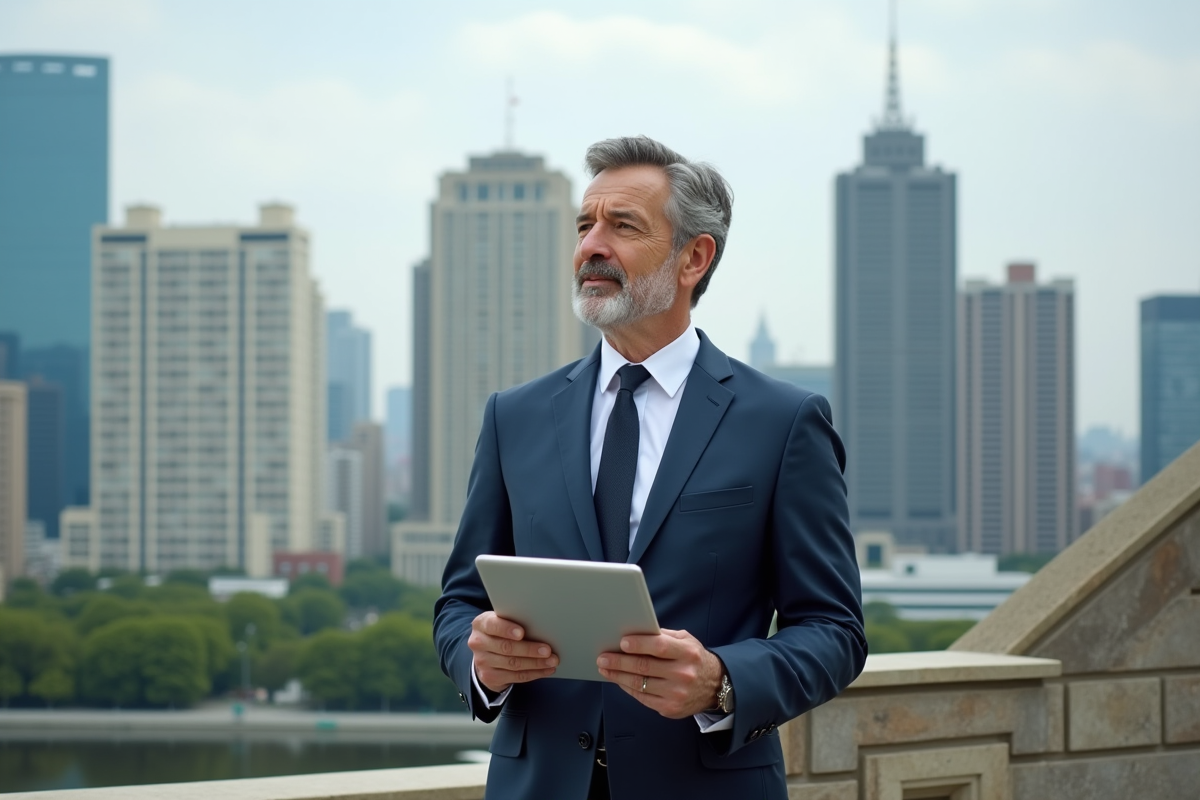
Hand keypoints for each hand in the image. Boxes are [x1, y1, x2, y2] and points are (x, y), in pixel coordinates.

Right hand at [468, 611, 558, 693]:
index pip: (492, 625)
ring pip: (513, 664)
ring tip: (552, 661)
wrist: (484, 653)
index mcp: (481, 624)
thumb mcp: (501, 621)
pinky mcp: (489, 677)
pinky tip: (546, 670)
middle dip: (529, 649)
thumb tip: (541, 624)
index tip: (522, 633)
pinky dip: (534, 673)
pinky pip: (515, 677)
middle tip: (547, 650)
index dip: (506, 629)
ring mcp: (482, 662)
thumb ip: (513, 620)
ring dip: (536, 663)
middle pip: (506, 647)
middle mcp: (478, 643)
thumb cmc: (500, 632)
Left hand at [596, 628, 722, 718]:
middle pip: (644, 667)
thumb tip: (635, 632)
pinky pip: (642, 697)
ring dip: (618, 676)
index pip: (660, 647)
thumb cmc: (694, 659)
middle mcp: (683, 674)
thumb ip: (664, 636)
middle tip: (602, 657)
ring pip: (639, 684)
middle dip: (619, 661)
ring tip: (605, 668)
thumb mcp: (686, 641)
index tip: (621, 642)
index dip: (639, 644)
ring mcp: (676, 694)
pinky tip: (618, 680)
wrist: (714, 686)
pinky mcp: (670, 708)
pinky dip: (627, 688)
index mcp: (688, 653)